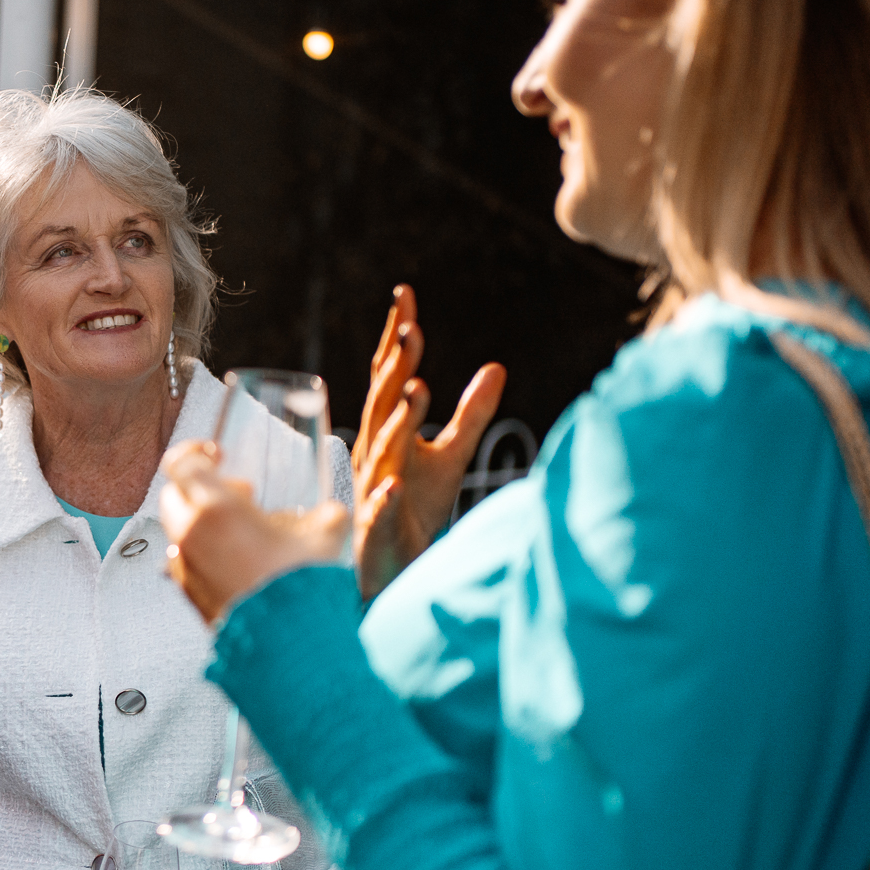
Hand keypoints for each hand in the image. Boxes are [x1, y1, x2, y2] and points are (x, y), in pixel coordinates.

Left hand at [160, 441, 348, 621]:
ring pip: (179, 531)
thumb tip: (329, 513)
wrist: (290, 645)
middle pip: (175, 495)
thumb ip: (324, 515)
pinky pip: (185, 563)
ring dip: (203, 524)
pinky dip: (203, 555)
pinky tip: (238, 564)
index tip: (219, 454)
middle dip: (203, 489)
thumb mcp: (326, 535)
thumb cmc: (303, 584)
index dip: (196, 451)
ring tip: (243, 535)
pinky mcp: (188, 596)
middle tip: (242, 499)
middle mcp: (191, 535)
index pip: (181, 462)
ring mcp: (184, 567)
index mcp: (215, 508)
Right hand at [352, 286, 505, 600]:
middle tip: (410, 330)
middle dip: (395, 368)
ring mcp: (372, 492)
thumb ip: (471, 413)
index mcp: (389, 433)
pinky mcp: (376, 532)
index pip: (390, 378)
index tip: (405, 296)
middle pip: (382, 404)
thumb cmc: (415, 509)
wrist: (389, 573)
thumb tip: (497, 366)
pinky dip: (384, 500)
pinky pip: (378, 513)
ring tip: (416, 388)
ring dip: (397, 421)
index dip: (396, 339)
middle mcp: (375, 456)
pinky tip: (394, 486)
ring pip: (382, 451)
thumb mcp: (451, 456)